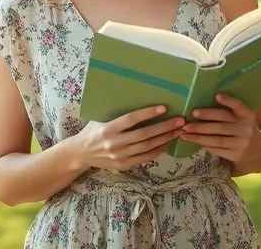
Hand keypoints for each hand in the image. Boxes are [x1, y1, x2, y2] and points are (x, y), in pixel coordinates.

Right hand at [67, 105, 184, 170]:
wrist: (81, 153)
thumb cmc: (92, 130)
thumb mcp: (99, 118)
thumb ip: (116, 112)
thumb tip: (138, 96)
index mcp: (107, 129)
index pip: (131, 120)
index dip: (147, 113)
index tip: (164, 108)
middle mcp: (114, 143)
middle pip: (144, 135)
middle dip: (164, 127)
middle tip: (180, 120)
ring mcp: (120, 156)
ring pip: (148, 147)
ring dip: (165, 139)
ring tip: (178, 130)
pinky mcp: (124, 165)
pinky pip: (145, 157)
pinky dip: (158, 150)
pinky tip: (167, 143)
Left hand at [181, 94, 260, 163]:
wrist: (259, 150)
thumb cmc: (243, 128)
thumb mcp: (243, 118)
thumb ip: (231, 111)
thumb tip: (205, 101)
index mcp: (248, 116)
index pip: (239, 106)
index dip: (228, 101)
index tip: (216, 95)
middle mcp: (246, 129)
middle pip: (221, 124)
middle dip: (202, 123)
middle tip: (186, 122)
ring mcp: (242, 143)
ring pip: (216, 139)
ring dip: (198, 137)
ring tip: (184, 133)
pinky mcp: (237, 155)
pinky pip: (217, 149)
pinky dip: (205, 145)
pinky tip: (194, 141)